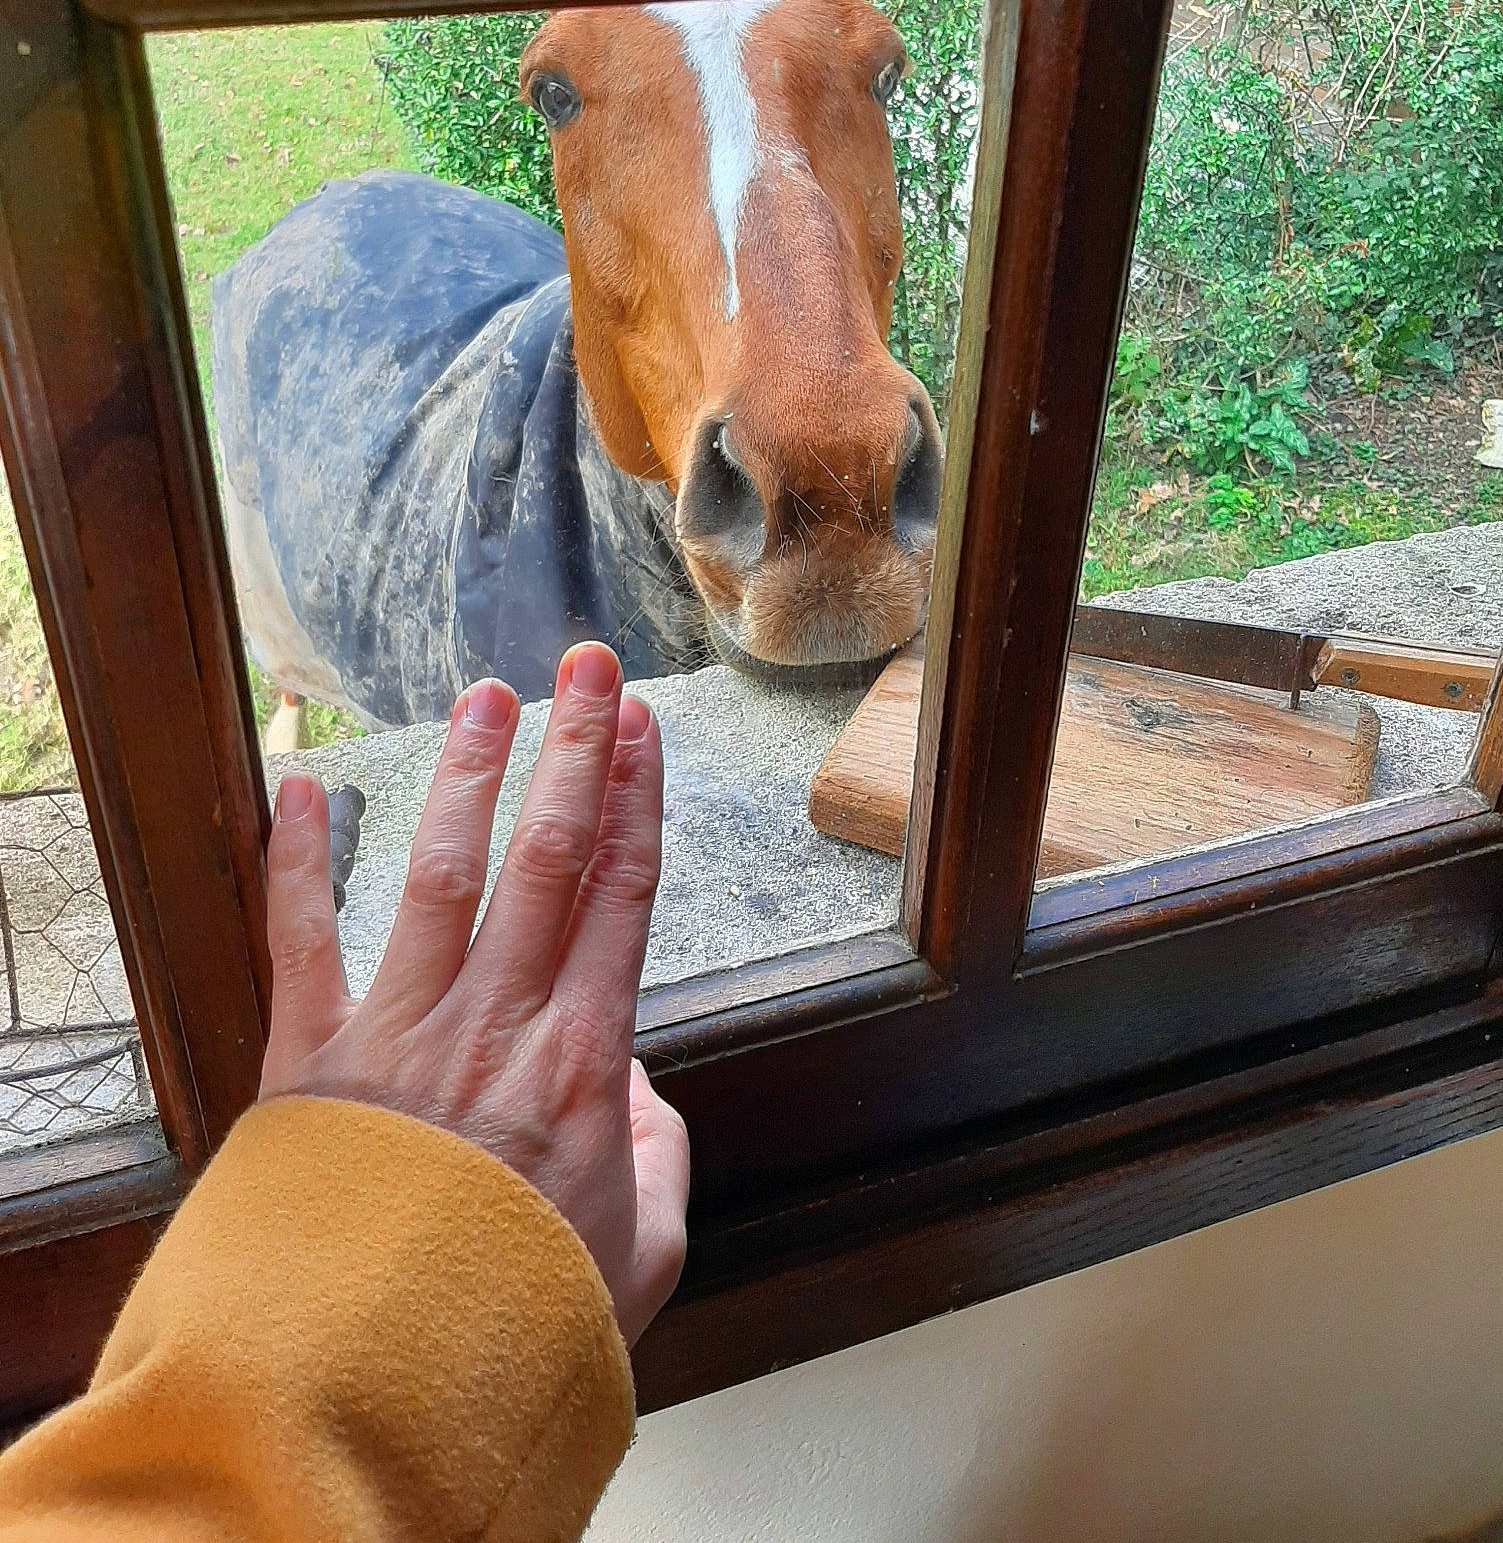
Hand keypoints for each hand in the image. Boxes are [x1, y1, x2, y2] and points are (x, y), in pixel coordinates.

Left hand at [259, 642, 688, 1346]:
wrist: (381, 1385)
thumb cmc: (519, 1322)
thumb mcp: (642, 1253)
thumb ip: (657, 1158)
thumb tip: (639, 1095)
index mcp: (581, 1064)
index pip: (621, 897)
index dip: (637, 801)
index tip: (643, 729)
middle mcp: (495, 1023)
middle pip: (548, 858)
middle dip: (575, 751)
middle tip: (587, 667)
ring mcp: (399, 1032)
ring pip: (442, 872)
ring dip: (469, 777)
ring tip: (486, 699)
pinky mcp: (309, 1060)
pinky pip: (301, 940)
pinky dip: (298, 860)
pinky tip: (303, 786)